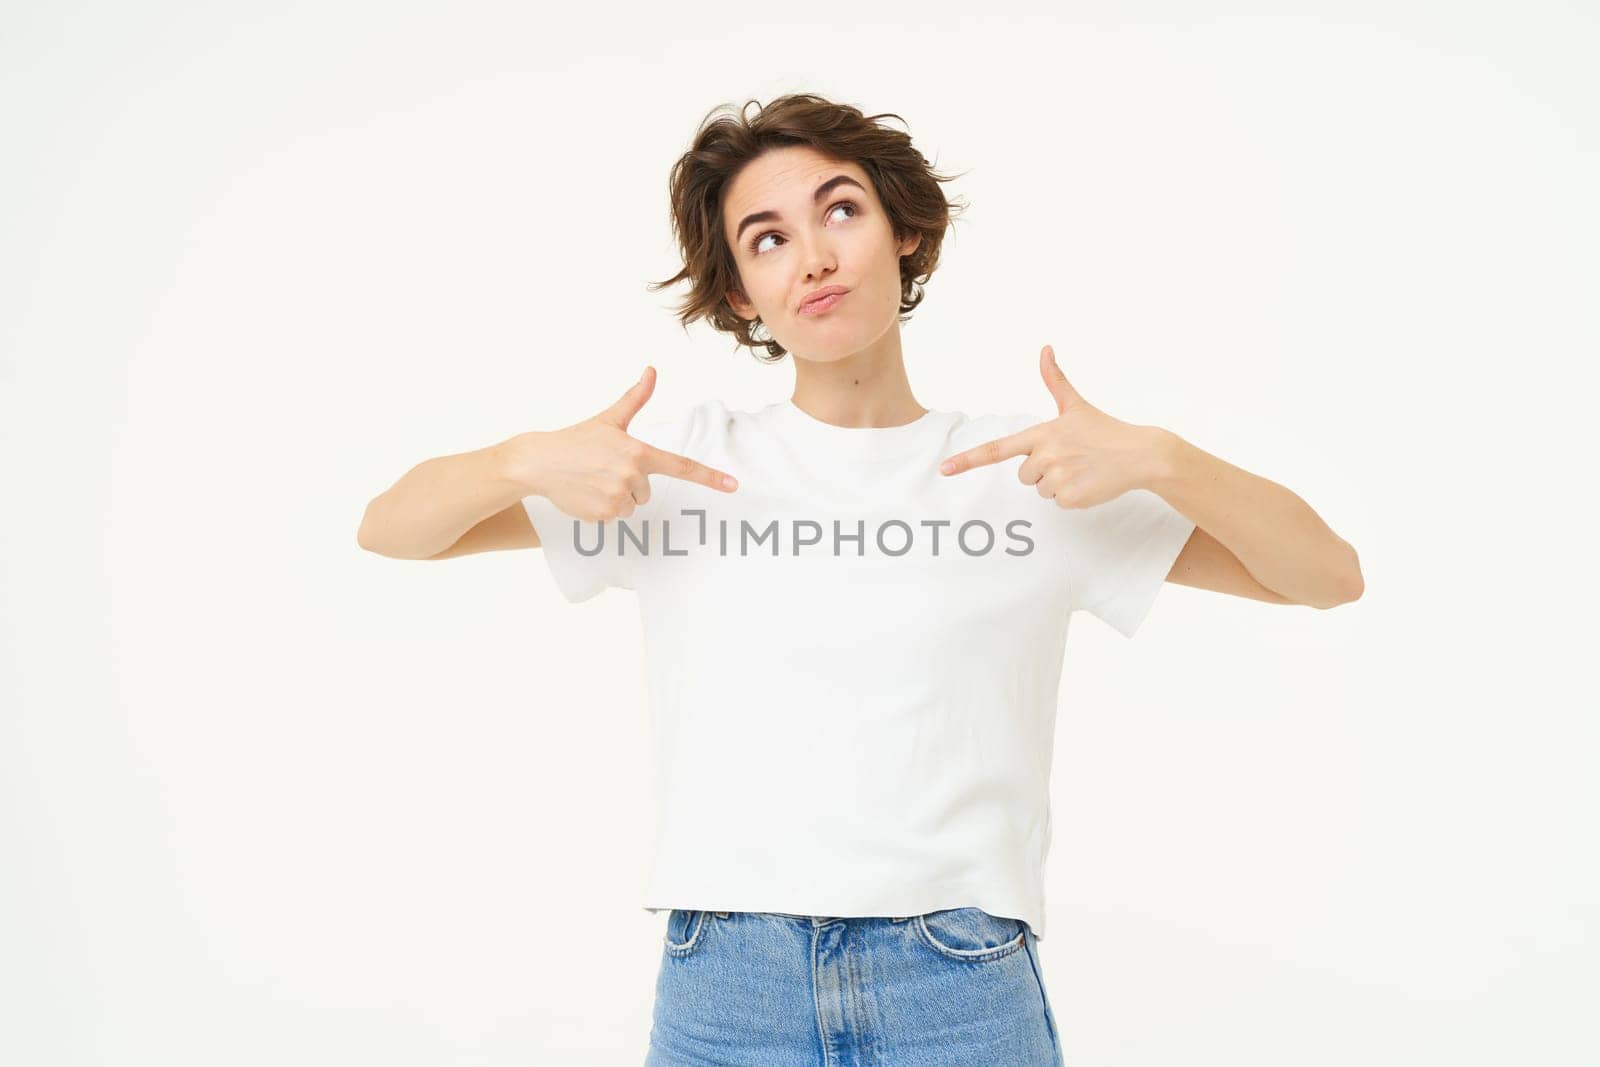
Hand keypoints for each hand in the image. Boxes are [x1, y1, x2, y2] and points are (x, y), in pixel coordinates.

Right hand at [510, 366, 737, 521]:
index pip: (681, 466)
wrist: (539, 462)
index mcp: (638, 451)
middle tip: (604, 470)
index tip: (733, 486)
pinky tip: (586, 494)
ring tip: (593, 481)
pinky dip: (603, 509)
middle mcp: (632, 475)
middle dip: (629, 483)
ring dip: (617, 497)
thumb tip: (652, 370)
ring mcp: (618, 496)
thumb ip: (635, 398)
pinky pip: (615, 517)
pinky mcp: (604, 514)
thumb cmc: (577, 440)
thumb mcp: (609, 419)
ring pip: (632, 505)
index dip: (710, 477)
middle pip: (647, 490)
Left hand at [937, 345, 1168, 509]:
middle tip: (1072, 458)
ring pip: (1040, 490)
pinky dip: (1073, 497)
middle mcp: (1046, 455)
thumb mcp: (1075, 405)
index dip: (968, 460)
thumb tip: (1045, 347)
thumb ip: (1055, 379)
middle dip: (1044, 470)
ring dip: (1059, 484)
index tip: (944, 469)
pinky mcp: (1071, 497)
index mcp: (1042, 433)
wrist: (1140, 454)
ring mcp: (1058, 477)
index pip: (997, 448)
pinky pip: (1058, 503)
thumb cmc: (1105, 430)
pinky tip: (1089, 482)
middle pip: (1023, 475)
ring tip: (1082, 469)